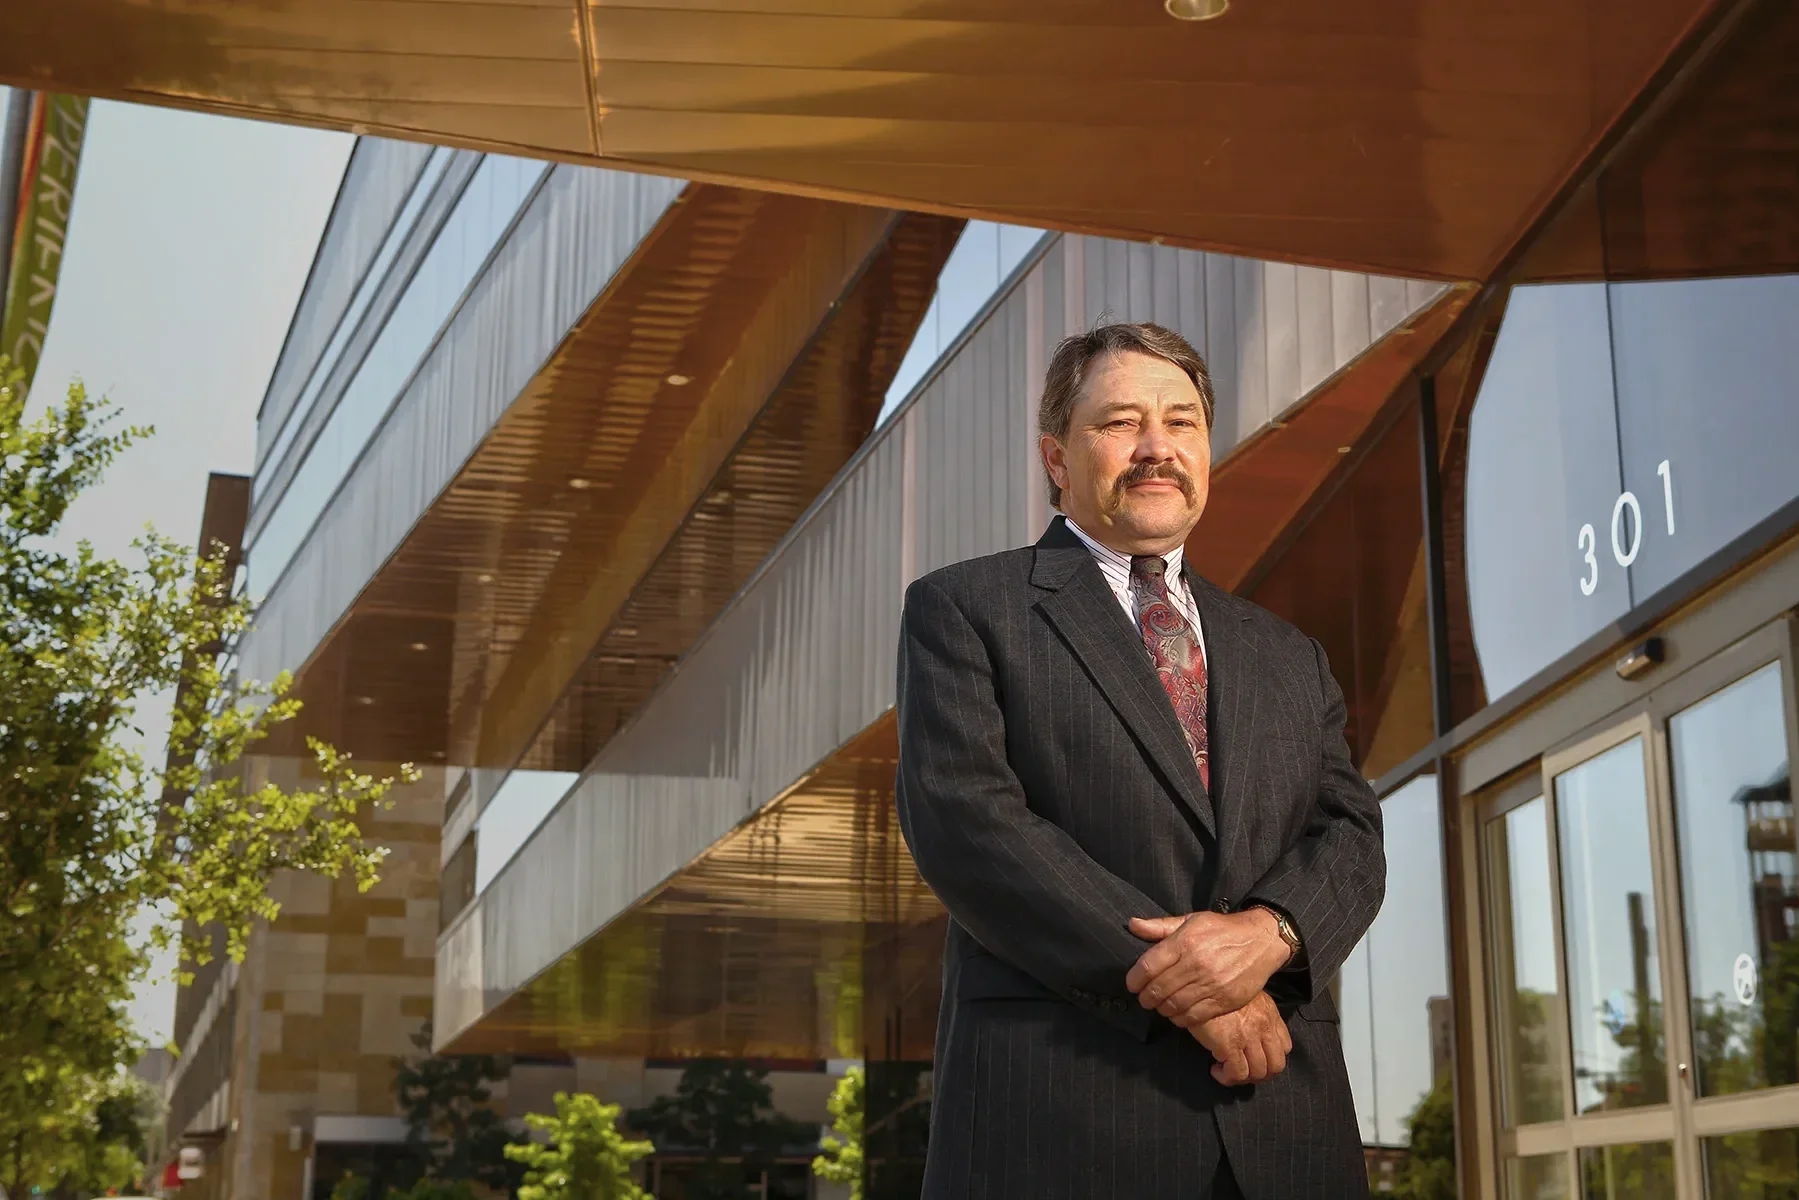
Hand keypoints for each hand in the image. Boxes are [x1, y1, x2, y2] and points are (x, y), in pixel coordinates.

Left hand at [1125, 909, 1290, 1024]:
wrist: (1261, 941)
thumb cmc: (1223, 929)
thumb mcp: (1191, 920)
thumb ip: (1160, 926)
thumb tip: (1133, 924)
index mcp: (1185, 941)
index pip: (1148, 966)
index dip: (1134, 979)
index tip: (1132, 984)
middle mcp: (1196, 963)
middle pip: (1158, 989)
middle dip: (1146, 997)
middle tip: (1144, 999)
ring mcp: (1211, 984)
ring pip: (1174, 1006)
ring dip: (1161, 1009)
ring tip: (1160, 1006)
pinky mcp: (1225, 1000)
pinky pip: (1194, 1016)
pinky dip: (1180, 1019)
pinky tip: (1178, 1014)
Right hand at [1187, 991, 1291, 1084]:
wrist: (1196, 983)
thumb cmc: (1213, 987)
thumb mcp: (1242, 994)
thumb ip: (1251, 1012)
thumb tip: (1246, 1030)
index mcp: (1268, 1012)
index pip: (1285, 1046)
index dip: (1271, 1058)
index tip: (1256, 1059)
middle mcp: (1264, 1025)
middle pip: (1276, 1065)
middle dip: (1260, 1075)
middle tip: (1244, 1073)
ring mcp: (1248, 1036)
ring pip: (1258, 1073)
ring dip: (1243, 1078)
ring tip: (1227, 1072)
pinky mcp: (1230, 1044)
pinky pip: (1237, 1073)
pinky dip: (1227, 1078)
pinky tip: (1216, 1070)